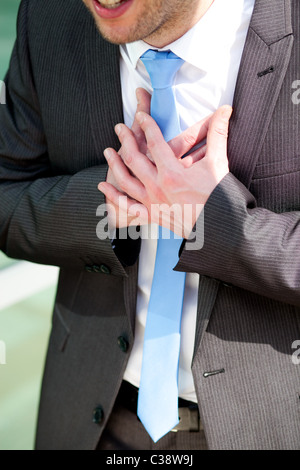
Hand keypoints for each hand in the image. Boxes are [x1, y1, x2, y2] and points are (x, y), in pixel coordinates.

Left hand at [99, 105, 231, 237]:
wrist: (219, 228)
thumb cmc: (219, 197)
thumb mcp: (218, 163)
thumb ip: (218, 133)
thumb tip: (224, 110)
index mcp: (173, 173)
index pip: (155, 142)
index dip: (147, 125)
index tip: (141, 116)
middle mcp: (158, 187)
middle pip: (135, 158)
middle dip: (125, 140)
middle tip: (119, 128)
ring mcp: (153, 202)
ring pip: (126, 180)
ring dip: (115, 164)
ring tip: (108, 151)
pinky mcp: (152, 215)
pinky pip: (128, 206)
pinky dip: (114, 196)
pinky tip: (103, 187)